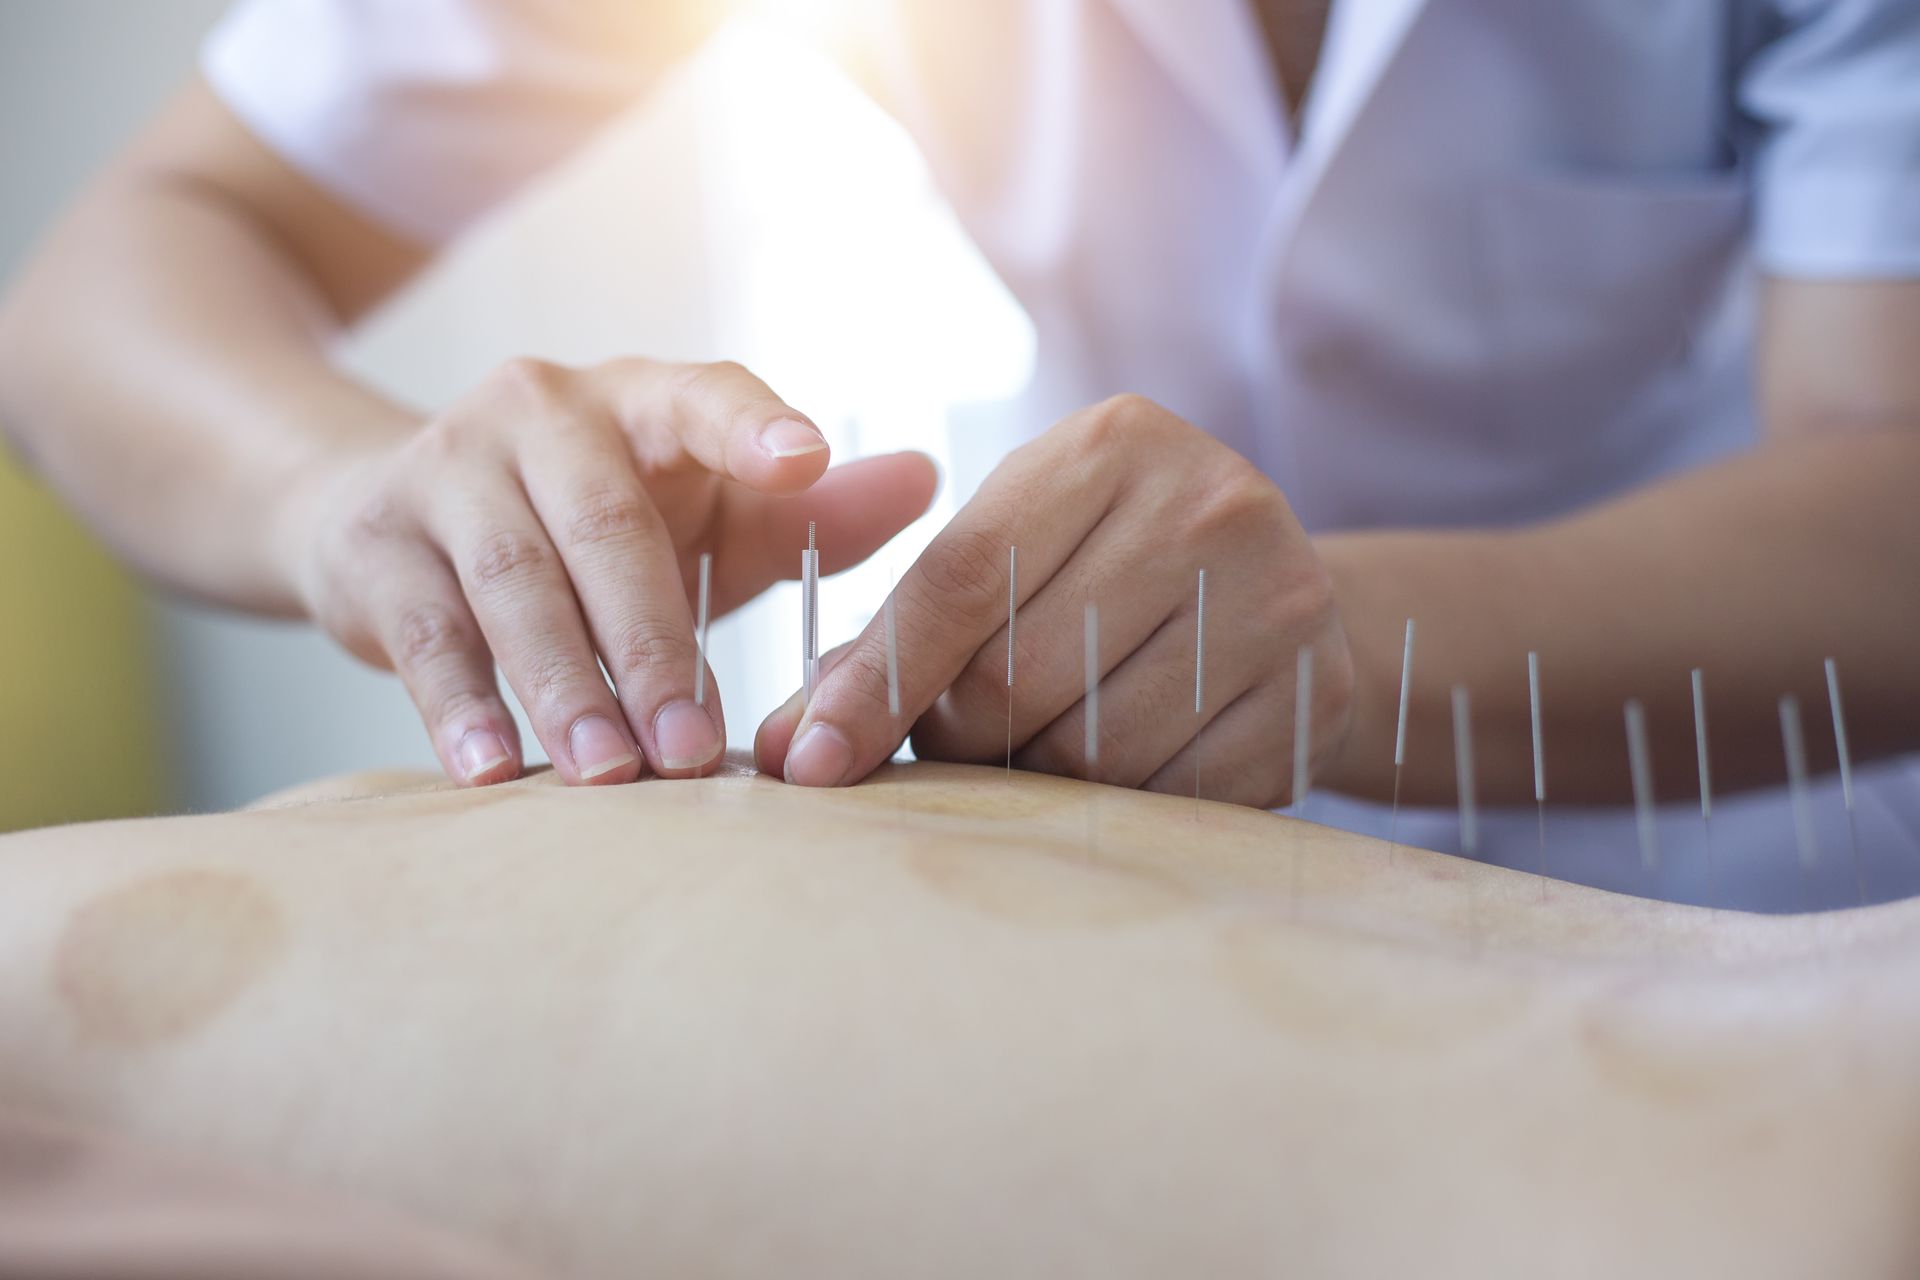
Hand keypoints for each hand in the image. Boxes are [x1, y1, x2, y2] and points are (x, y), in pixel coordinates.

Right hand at [284, 356, 936, 785]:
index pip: (703, 394)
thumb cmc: (593, 523)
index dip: (750, 424)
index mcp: (639, 400)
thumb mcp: (706, 509)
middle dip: (653, 642)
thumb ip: (808, 511)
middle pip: (605, 522)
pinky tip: (492, 772)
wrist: (384, 508)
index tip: (802, 460)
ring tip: (611, 775)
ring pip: (514, 581)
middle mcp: (539, 413)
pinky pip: (426, 632)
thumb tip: (924, 479)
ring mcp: (447, 470)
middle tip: (697, 747)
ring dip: (565, 684)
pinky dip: (461, 706)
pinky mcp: (378, 546)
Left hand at [754, 395, 1351, 806]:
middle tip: (960, 742)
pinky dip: (1126, 805)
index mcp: (1110, 443)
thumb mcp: (1014, 552)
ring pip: (1093, 753)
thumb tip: (790, 750)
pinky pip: (1174, 797)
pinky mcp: (1318, 690)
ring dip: (1039, 779)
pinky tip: (1128, 770)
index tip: (808, 763)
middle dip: (960, 735)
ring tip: (1043, 749)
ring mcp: (1280, 595)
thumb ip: (900, 634)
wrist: (1277, 590)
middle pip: (1017, 677)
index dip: (875, 680)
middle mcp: (1208, 500)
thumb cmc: (1106, 569)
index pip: (960, 578)